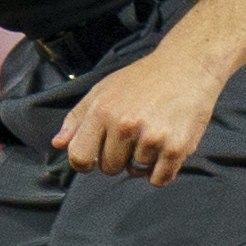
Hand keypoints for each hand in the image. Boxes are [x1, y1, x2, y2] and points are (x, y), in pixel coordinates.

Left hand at [55, 48, 229, 185]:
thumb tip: (58, 144)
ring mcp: (151, 138)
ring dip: (143, 160)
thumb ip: (77, 118)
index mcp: (102, 111)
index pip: (79, 156)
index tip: (94, 158)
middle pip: (109, 168)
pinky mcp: (176, 147)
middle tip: (132, 137)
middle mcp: (124, 126)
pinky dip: (160, 172)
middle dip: (117, 158)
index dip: (84, 162)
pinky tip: (164, 150)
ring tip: (153, 133)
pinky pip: (159, 179)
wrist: (187, 65)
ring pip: (136, 172)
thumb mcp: (102, 90)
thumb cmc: (142, 79)